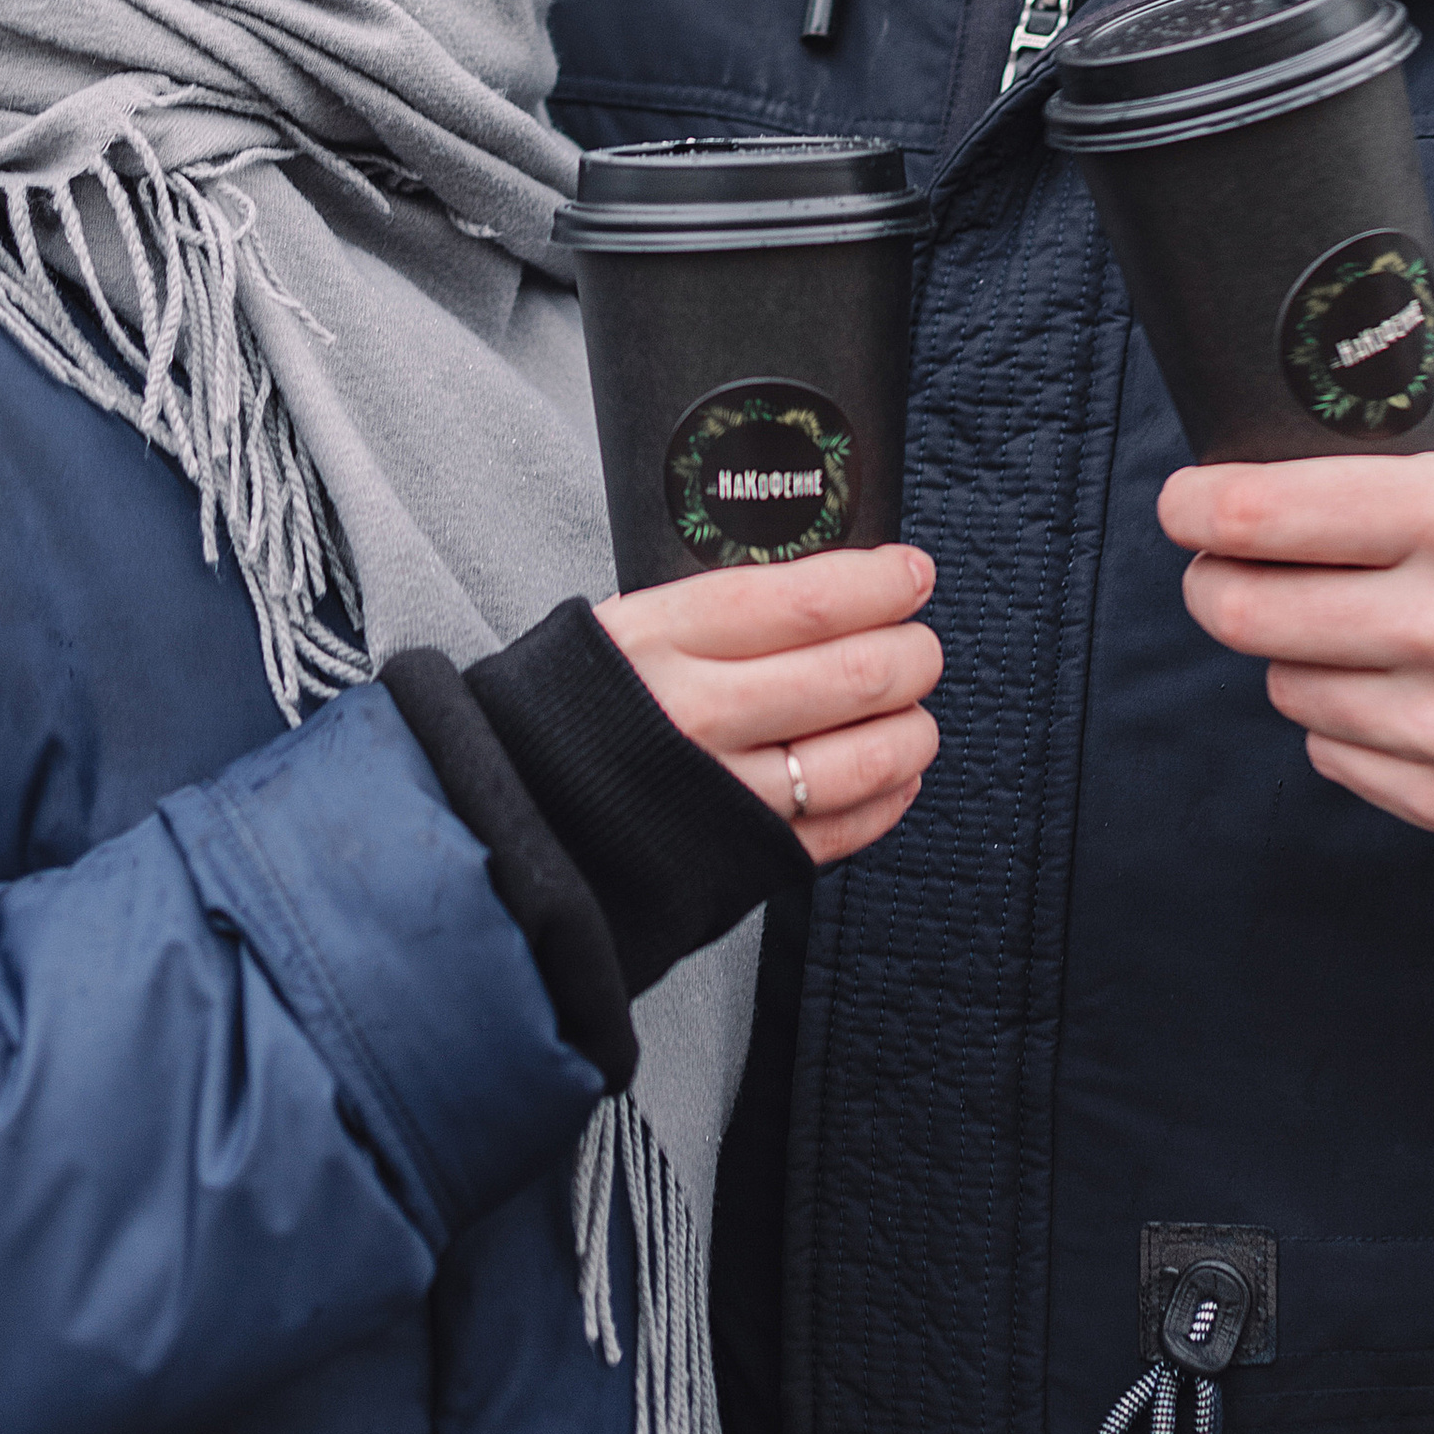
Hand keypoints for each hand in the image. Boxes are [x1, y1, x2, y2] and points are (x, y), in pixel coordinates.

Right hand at [598, 546, 942, 869]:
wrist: (513, 814)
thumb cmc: (572, 710)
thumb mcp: (625, 627)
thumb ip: (717, 609)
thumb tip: (825, 588)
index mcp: (665, 636)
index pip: (807, 599)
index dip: (880, 583)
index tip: (911, 574)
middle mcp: (698, 713)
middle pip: (852, 673)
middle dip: (912, 654)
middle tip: (920, 645)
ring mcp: (725, 791)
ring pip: (865, 757)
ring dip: (913, 729)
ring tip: (914, 711)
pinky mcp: (741, 859)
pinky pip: (843, 829)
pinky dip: (888, 797)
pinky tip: (894, 774)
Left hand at [1159, 362, 1433, 857]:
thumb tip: (1358, 348)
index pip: (1262, 514)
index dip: (1196, 506)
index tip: (1184, 501)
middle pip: (1241, 608)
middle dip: (1217, 578)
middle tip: (1231, 561)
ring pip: (1280, 683)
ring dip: (1290, 652)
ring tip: (1344, 621)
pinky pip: (1330, 754)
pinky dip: (1342, 722)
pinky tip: (1394, 688)